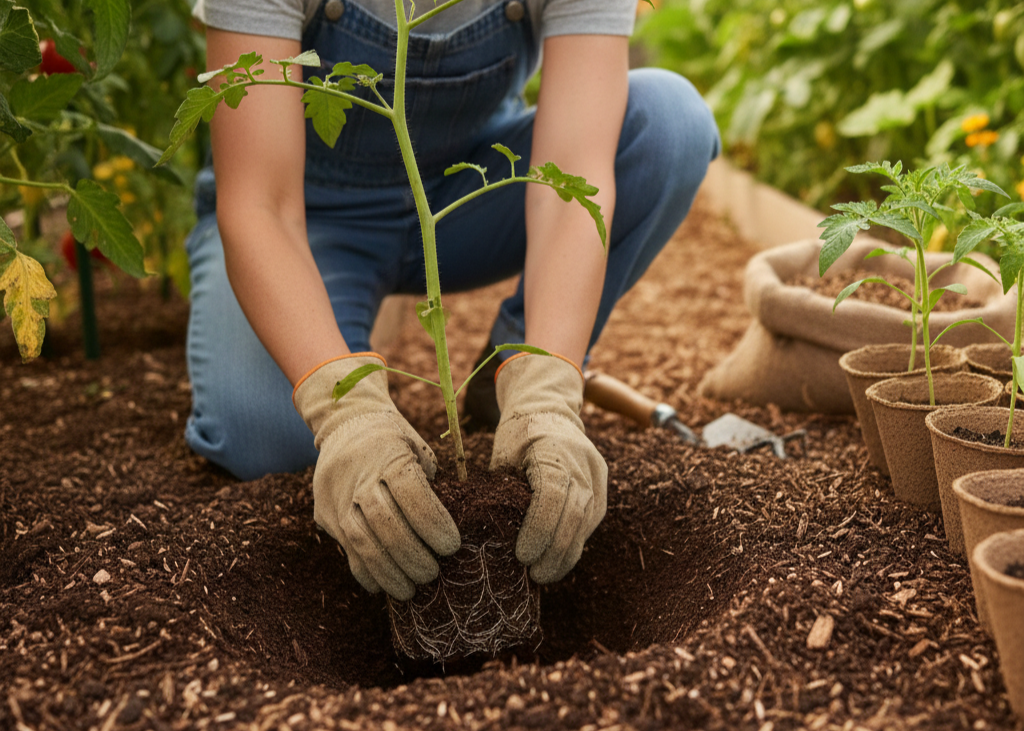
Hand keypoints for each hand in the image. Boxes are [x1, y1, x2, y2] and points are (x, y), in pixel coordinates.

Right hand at [293, 354, 459, 599]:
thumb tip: (445, 532)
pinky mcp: (323, 512)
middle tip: (433, 574)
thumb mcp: (418, 447)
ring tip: (410, 591)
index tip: (452, 547)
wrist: (345, 422)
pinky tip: (383, 585)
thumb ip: (429, 484)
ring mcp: (336, 495)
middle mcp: (358, 475)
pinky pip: (344, 548)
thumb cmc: (394, 439)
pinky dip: (365, 571)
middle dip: (412, 555)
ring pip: (360, 540)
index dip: (432, 524)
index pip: (410, 493)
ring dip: (388, 571)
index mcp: (388, 452)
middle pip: (384, 523)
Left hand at [490, 353, 607, 582]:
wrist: (549, 407)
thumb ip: (502, 491)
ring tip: (545, 574)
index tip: (522, 555)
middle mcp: (583, 461)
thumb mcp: (502, 455)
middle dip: (555, 551)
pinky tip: (559, 559)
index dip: (539, 529)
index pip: (553, 495)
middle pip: (575, 514)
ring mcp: (597, 473)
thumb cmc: (518, 433)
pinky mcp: (602, 485)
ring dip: (567, 553)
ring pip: (587, 522)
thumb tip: (490, 537)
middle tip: (534, 575)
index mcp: (553, 448)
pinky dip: (575, 541)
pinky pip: (591, 520)